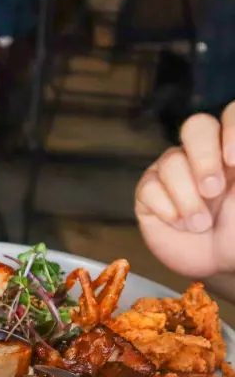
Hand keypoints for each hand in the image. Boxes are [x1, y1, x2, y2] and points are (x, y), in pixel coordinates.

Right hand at [136, 104, 234, 278]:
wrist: (219, 263)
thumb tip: (230, 157)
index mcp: (231, 146)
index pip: (230, 114)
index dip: (231, 129)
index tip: (234, 161)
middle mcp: (202, 153)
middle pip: (195, 126)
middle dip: (204, 159)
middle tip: (213, 191)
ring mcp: (173, 172)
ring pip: (170, 162)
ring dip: (187, 198)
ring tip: (200, 224)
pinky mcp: (149, 195)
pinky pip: (149, 188)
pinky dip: (166, 208)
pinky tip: (178, 224)